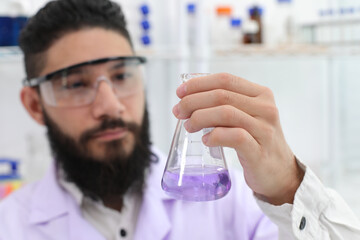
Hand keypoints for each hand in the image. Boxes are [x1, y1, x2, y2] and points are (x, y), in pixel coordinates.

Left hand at [172, 73, 304, 204]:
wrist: (279, 173)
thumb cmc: (256, 142)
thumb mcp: (246, 116)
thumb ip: (226, 103)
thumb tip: (189, 94)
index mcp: (261, 94)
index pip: (225, 79)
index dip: (198, 83)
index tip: (180, 92)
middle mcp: (266, 108)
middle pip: (222, 95)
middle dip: (193, 101)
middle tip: (178, 112)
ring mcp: (265, 129)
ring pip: (226, 113)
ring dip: (200, 117)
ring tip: (189, 126)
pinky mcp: (260, 151)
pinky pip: (234, 137)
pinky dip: (214, 136)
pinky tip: (205, 140)